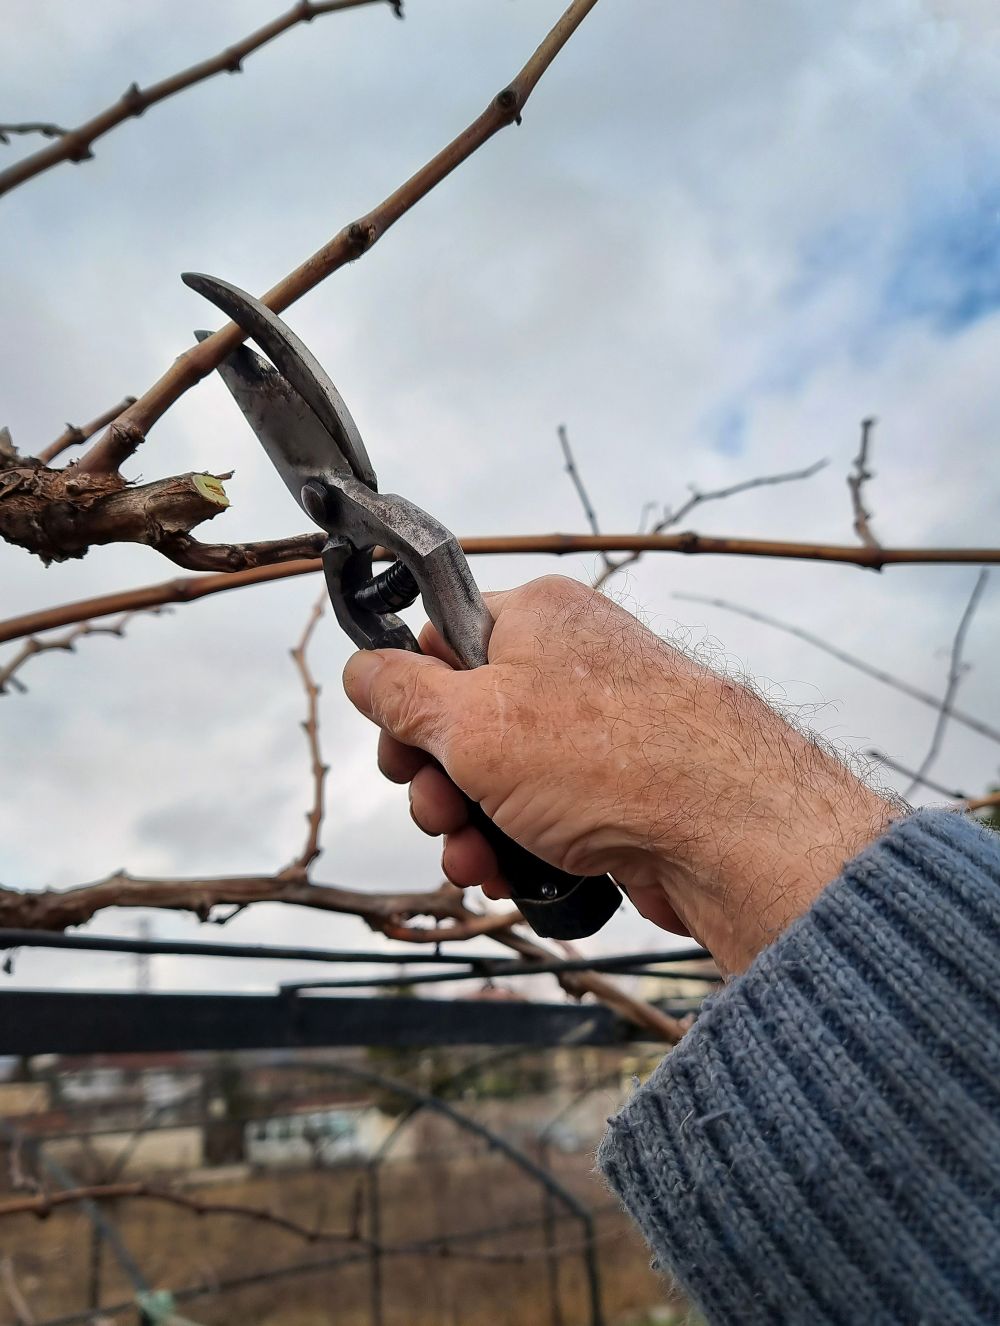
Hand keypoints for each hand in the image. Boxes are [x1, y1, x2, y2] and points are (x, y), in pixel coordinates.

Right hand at [343, 576, 895, 973]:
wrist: (726, 832)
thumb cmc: (606, 757)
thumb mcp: (468, 722)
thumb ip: (399, 693)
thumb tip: (362, 668)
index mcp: (536, 617)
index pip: (443, 640)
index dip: (408, 698)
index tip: (398, 747)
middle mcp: (570, 664)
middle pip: (465, 720)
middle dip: (437, 781)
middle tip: (435, 813)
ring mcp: (597, 731)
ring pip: (501, 777)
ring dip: (470, 825)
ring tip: (472, 860)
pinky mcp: (618, 789)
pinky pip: (544, 813)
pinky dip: (517, 845)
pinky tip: (507, 877)